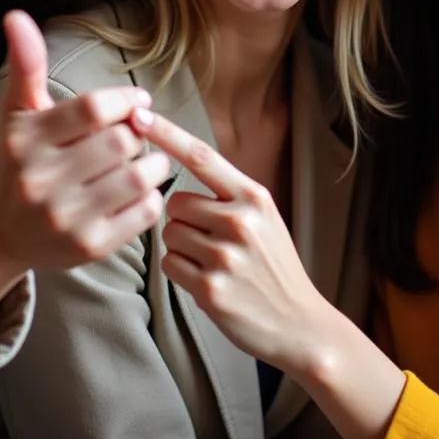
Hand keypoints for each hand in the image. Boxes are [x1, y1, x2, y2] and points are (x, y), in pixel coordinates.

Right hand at [0, 11, 170, 275]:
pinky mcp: (88, 248)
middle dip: (138, 132)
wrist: (1, 230)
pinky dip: (151, 196)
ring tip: (142, 159)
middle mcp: (39, 181)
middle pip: (120, 141)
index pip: (93, 109)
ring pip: (138, 176)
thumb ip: (26, 64)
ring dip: (153, 163)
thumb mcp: (19, 112)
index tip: (137, 101)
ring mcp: (64, 218)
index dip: (126, 100)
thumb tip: (16, 15)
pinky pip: (144, 212)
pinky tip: (136, 191)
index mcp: (24, 140)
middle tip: (137, 133)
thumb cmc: (21, 158)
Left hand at [132, 106, 327, 373]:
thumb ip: (228, 195)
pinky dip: (181, 272)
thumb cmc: (273, 266)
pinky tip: (208, 282)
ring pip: (170, 234)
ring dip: (182, 248)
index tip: (139, 115)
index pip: (202, 156)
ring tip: (213, 263)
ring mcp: (226, 256)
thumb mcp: (265, 219)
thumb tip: (178, 178)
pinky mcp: (211, 288)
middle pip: (174, 202)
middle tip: (211, 241)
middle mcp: (241, 221)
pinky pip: (170, 264)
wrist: (299, 323)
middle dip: (183, 219)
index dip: (167, 134)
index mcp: (254, 197)